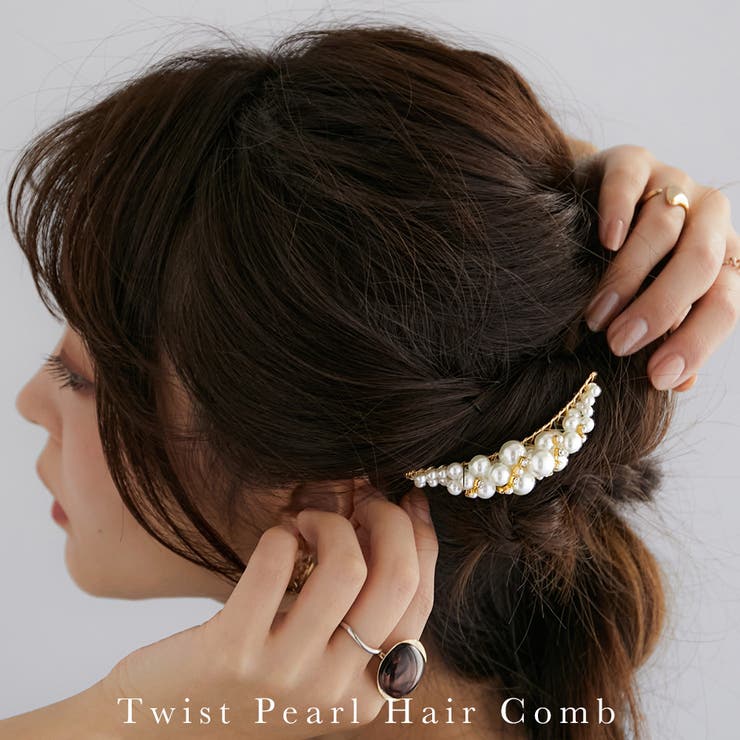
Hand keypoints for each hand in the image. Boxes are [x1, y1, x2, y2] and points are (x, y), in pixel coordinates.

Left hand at [95, 486, 436, 738]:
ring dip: (330, 523)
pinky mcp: (233, 650)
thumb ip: (358, 622)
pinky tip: (274, 539)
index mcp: (366, 694)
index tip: (408, 500)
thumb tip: (400, 531)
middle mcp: (335, 690)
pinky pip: (278, 561)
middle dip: (388, 519)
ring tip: (306, 522)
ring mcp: (286, 673)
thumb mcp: (316, 670)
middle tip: (362, 500)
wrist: (163, 733)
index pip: (420, 599)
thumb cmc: (244, 688)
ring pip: (347, 567)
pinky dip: (281, 534)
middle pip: (398, 579)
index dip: (421, 537)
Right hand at [579, 145, 738, 390]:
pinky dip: (619, 212)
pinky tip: (606, 242)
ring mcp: (673, 185)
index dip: (696, 342)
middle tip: (619, 344)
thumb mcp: (651, 304)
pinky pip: (631, 183)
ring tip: (595, 316)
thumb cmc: (628, 268)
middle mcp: (709, 219)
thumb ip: (668, 336)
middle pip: (699, 262)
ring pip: (662, 229)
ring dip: (627, 278)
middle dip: (660, 308)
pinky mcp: (633, 161)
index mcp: (724, 259)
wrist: (591, 206)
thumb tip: (677, 382)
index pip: (726, 302)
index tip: (656, 377)